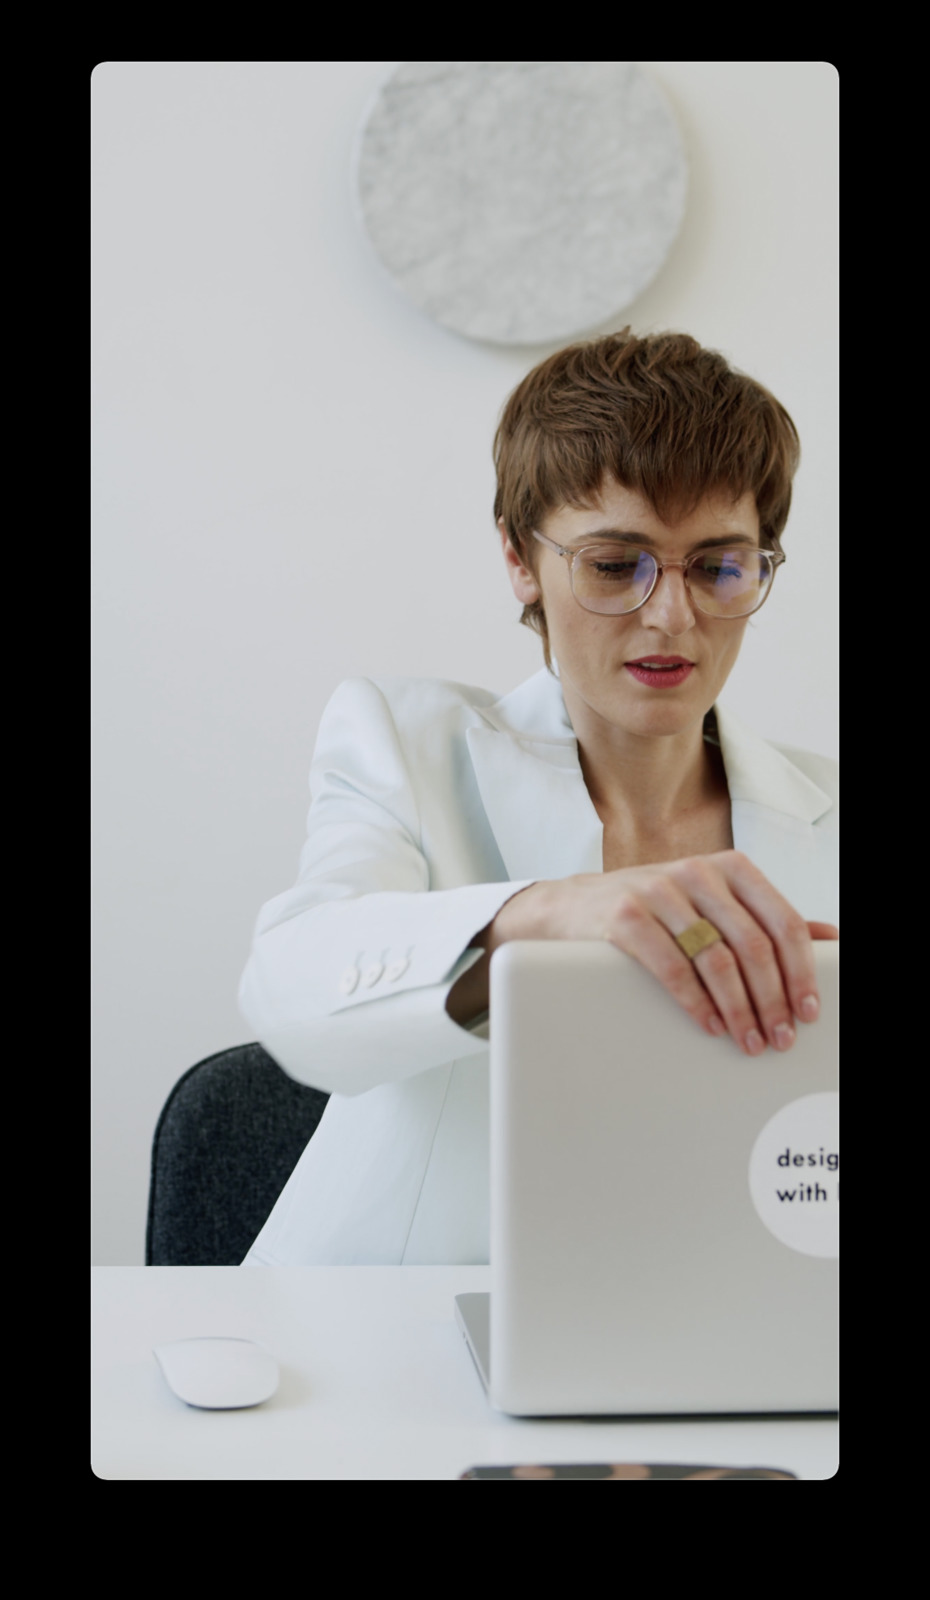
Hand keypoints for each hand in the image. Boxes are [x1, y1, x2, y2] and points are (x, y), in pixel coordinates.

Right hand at [487, 852, 837, 1056]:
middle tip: (780, 1037)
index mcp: (730, 868)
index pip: (782, 921)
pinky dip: (697, 1003)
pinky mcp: (625, 916)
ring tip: (747, 1040)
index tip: (808, 1009)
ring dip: (739, 1009)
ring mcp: (659, 892)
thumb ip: (764, 917)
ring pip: (717, 959)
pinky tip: (710, 1025)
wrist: (572, 906)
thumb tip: (827, 938)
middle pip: (754, 944)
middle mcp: (697, 873)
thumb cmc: (652, 908)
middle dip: (773, 1000)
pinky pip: (672, 967)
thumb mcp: (712, 903)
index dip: (801, 971)